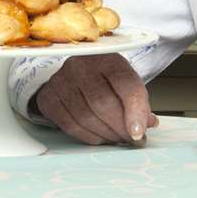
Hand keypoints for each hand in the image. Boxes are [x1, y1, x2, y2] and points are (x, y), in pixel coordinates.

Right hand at [34, 54, 159, 145]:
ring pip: (85, 117)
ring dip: (105, 135)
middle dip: (120, 128)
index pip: (124, 84)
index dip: (135, 111)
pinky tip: (99, 137)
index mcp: (107, 57)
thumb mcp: (126, 83)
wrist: (76, 73)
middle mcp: (81, 65)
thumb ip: (138, 102)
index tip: (139, 133)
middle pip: (103, 103)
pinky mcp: (49, 96)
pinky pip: (69, 125)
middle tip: (130, 140)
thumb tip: (147, 123)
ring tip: (116, 139)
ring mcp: (61, 80)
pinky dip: (88, 137)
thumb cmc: (105, 79)